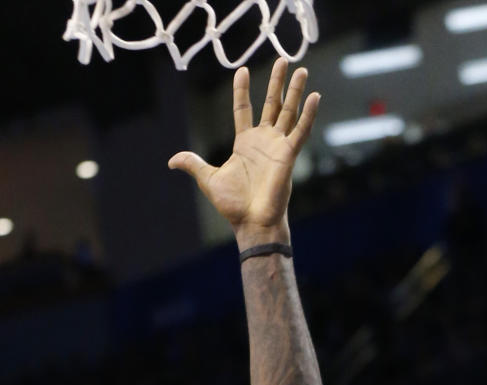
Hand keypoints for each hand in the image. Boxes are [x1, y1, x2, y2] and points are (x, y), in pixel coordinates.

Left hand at [168, 58, 318, 239]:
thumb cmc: (233, 205)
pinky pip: (300, 131)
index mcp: (245, 143)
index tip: (242, 71)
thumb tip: (172, 161)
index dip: (242, 91)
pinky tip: (315, 96)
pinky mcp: (288, 155)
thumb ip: (194, 165)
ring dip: (295, 91)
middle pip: (272, 104)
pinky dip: (308, 115)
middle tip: (283, 59)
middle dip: (277, 82)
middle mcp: (263, 141)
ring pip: (289, 112)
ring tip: (301, 69)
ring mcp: (277, 146)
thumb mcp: (209, 180)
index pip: (243, 109)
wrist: (250, 222)